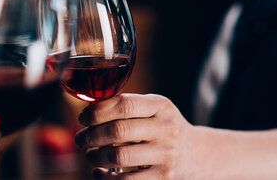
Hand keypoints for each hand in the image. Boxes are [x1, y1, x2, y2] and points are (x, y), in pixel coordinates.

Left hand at [75, 93, 200, 178]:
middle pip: (119, 130)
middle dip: (91, 135)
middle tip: (80, 138)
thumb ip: (128, 107)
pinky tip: (99, 172)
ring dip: (95, 156)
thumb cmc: (163, 127)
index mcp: (161, 105)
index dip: (97, 111)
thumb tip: (89, 111)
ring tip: (90, 154)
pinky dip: (105, 178)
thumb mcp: (154, 109)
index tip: (83, 117)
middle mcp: (166, 128)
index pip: (124, 104)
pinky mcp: (163, 177)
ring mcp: (167, 154)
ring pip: (119, 156)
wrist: (196, 153)